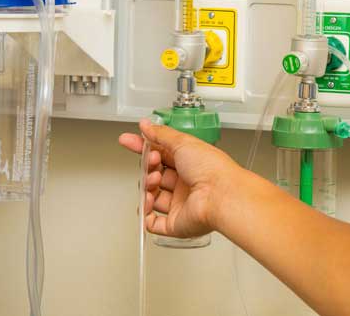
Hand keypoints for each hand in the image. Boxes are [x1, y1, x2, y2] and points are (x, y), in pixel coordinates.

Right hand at [119, 119, 242, 237]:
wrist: (221, 195)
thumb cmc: (212, 169)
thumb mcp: (183, 143)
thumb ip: (161, 134)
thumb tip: (146, 125)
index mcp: (190, 164)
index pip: (161, 154)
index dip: (144, 148)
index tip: (128, 140)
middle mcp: (186, 184)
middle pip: (156, 176)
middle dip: (147, 167)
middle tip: (150, 161)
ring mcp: (181, 204)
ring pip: (153, 198)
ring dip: (147, 188)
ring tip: (153, 181)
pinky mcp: (176, 224)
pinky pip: (154, 223)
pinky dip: (146, 213)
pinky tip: (148, 202)